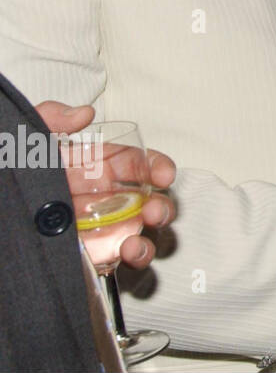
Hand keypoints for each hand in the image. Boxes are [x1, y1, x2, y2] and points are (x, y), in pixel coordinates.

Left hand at [35, 101, 176, 268]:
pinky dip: (135, 257)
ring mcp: (102, 228)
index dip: (158, 166)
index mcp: (96, 167)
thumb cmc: (13, 172)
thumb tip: (83, 114)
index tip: (163, 174)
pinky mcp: (94, 254)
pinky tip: (128, 252)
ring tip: (137, 240)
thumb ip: (53, 118)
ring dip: (151, 237)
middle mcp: (106, 197)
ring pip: (143, 232)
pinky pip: (124, 258)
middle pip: (151, 200)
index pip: (139, 163)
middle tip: (153, 209)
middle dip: (161, 205)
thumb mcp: (30, 139)